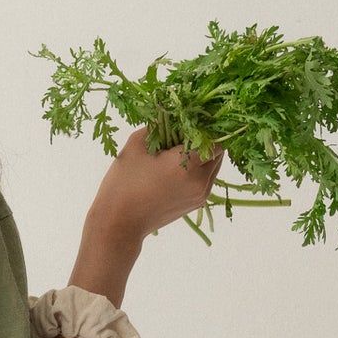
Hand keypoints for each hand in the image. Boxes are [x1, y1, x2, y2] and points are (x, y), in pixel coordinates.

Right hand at [89, 126, 225, 244]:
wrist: (119, 222)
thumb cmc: (123, 183)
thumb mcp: (137, 145)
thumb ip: (159, 126)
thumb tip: (175, 114)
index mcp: (186, 164)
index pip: (215, 137)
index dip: (208, 126)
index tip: (194, 119)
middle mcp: (200, 180)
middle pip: (219, 151)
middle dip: (205, 138)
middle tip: (185, 132)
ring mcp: (201, 193)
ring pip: (215, 165)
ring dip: (203, 153)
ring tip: (179, 150)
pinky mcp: (197, 202)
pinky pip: (207, 178)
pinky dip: (199, 168)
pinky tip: (177, 166)